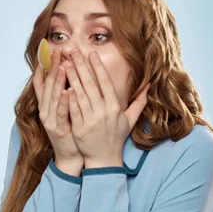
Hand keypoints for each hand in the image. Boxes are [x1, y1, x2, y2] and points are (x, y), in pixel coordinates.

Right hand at [33, 49, 83, 175]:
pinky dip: (63, 101)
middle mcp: (45, 110)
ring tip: (63, 65)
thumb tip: (68, 73)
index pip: (42, 81)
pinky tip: (67, 91)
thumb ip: (64, 93)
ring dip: (57, 80)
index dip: (44, 66)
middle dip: (52, 67)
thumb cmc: (70, 130)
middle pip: (47, 84)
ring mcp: (50, 119)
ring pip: (53, 96)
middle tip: (57, 51)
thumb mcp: (63, 110)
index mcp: (46, 104)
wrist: (69, 154)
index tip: (48, 51)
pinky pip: (61, 112)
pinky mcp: (58, 128)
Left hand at [65, 51, 148, 167]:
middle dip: (80, 66)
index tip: (91, 53)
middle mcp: (103, 111)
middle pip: (90, 85)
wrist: (104, 159)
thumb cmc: (115, 137)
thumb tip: (149, 85)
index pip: (105, 82)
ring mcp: (91, 120)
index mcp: (114, 107)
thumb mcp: (130, 120)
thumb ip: (139, 102)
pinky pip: (73, 110)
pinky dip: (69, 98)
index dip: (97, 67)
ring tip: (64, 64)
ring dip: (71, 78)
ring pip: (80, 94)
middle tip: (73, 52)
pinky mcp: (79, 128)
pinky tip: (63, 86)